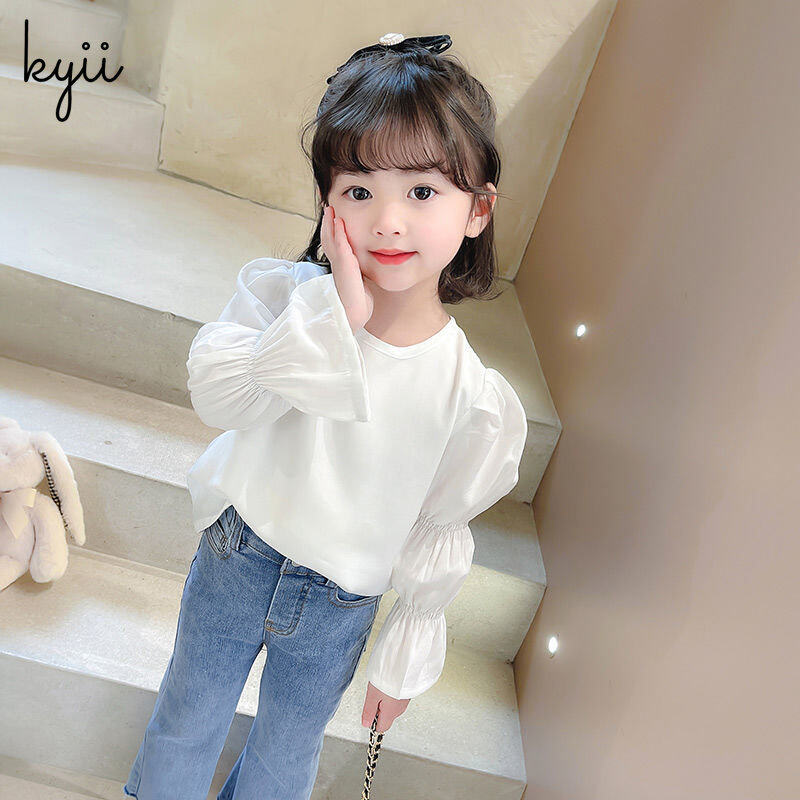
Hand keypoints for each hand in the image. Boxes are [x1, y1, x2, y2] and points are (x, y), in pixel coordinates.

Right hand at [320, 204, 373, 331]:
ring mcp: (339, 264)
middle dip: (327, 222)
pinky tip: (338, 221)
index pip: (334, 244)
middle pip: (328, 238)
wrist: (352, 315)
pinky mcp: (344, 266)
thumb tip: (364, 270)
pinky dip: (338, 233)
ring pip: (330, 239)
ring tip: (329, 208)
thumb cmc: (357, 302)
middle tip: (328, 207)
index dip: (332, 230)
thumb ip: (360, 273)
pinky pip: (340, 246)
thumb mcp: (359, 283)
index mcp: (341, 266)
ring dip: (329, 223)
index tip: (333, 217)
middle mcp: (337, 263)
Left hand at [362, 681, 410, 733]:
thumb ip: (369, 711)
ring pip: (391, 708)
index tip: (369, 712)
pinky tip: (389, 685)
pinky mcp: (407, 694)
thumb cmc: (388, 678)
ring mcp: (404, 702)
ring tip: (381, 688)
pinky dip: (391, 695)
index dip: (373, 722)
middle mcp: (399, 710)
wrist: (404, 664)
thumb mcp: (373, 695)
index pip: (381, 728)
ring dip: (385, 701)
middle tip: (375, 696)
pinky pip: (396, 700)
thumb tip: (365, 724)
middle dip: (379, 710)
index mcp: (390, 713)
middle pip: (386, 717)